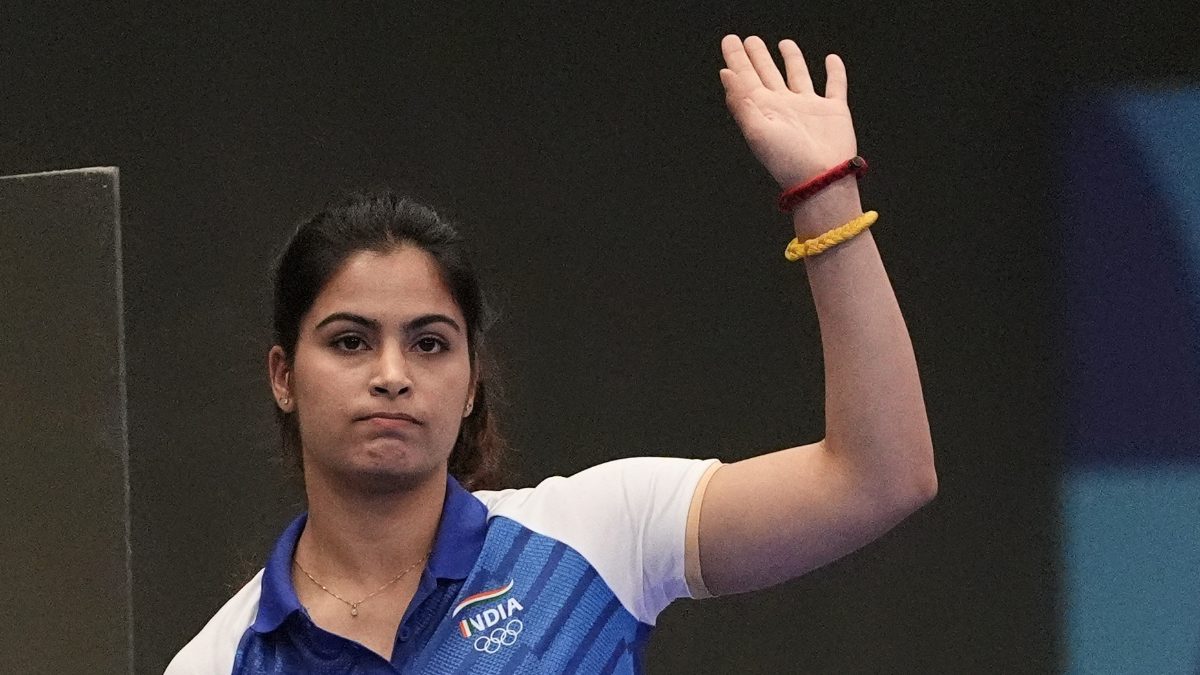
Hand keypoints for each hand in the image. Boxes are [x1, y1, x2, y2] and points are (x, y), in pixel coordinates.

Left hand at [719, 35, 857, 188]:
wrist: (821, 179)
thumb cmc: (787, 161)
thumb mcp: (757, 131)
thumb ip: (741, 102)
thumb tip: (725, 73)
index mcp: (764, 110)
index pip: (746, 78)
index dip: (737, 59)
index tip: (729, 40)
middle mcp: (785, 106)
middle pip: (768, 74)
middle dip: (757, 56)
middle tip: (749, 40)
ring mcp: (809, 107)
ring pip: (798, 75)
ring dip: (792, 59)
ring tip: (784, 43)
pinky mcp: (834, 111)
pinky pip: (835, 85)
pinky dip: (835, 72)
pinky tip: (831, 59)